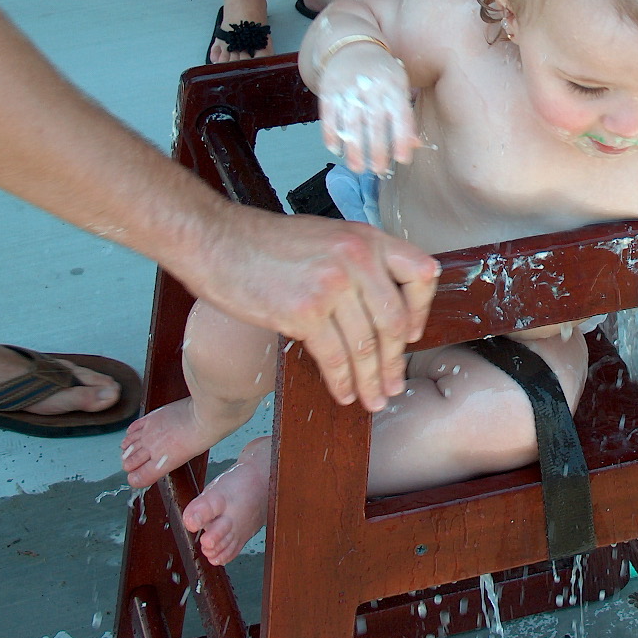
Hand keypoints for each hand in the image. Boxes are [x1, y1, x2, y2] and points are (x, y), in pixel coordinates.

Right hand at [185, 205, 438, 411]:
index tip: (411, 336)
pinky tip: (344, 393)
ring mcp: (332, 284)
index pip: (421, 275)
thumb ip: (359, 263)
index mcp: (368, 238)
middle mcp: (357, 258)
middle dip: (394, 362)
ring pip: (365, 345)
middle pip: (393, 321)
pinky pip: (334, 356)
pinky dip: (342, 381)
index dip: (421, 311)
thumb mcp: (328, 237)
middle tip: (393, 386)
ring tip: (372, 400)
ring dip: (370, 380)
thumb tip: (381, 307)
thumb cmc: (266, 243)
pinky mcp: (304, 311)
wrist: (216, 240)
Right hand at [319, 42, 420, 175]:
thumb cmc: (381, 72)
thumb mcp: (399, 86)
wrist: (351, 46)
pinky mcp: (329, 90)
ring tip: (357, 167)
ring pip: (351, 122)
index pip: (400, 114)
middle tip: (379, 169)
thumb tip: (416, 145)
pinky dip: (330, 134)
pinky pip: (328, 115)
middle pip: (374, 122)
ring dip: (353, 148)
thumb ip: (406, 116)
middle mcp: (371, 87)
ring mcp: (348, 88)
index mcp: (393, 85)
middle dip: (377, 149)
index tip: (403, 159)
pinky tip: (335, 150)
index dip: (402, 137)